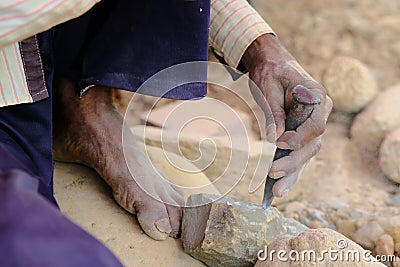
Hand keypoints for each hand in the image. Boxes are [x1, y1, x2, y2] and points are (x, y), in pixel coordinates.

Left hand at [242, 34, 331, 196]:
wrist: (271, 62)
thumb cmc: (270, 72)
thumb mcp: (268, 88)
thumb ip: (273, 112)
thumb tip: (274, 139)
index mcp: (317, 96)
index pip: (316, 125)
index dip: (299, 138)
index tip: (279, 143)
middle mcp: (320, 112)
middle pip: (313, 144)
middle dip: (293, 163)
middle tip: (273, 175)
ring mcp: (313, 124)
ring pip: (307, 154)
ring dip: (292, 173)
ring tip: (277, 192)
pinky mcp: (302, 133)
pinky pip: (299, 154)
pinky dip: (290, 170)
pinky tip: (280, 186)